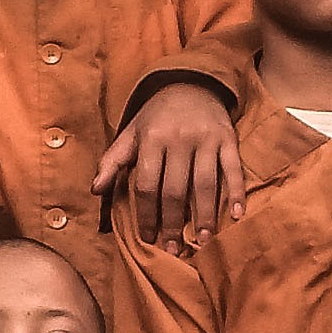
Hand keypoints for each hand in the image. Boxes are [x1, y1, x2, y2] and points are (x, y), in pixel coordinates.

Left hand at [93, 80, 242, 247]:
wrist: (191, 83)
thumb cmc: (157, 116)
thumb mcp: (131, 133)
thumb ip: (112, 161)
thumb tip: (95, 189)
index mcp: (152, 139)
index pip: (147, 185)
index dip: (146, 214)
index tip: (148, 238)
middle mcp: (179, 138)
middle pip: (175, 189)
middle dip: (173, 223)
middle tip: (174, 249)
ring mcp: (206, 139)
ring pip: (205, 183)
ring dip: (204, 215)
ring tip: (202, 241)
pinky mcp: (228, 139)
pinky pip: (233, 169)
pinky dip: (236, 193)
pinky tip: (236, 215)